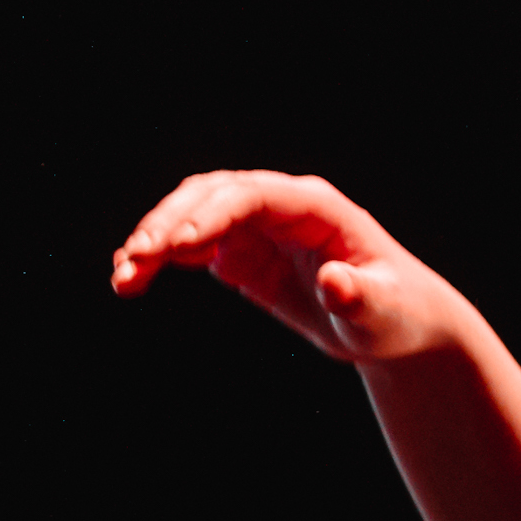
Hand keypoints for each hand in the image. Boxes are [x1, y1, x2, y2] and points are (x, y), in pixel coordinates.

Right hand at [110, 171, 462, 362]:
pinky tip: (134, 278)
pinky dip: (163, 255)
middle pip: (215, 196)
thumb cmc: (396, 314)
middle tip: (132, 265)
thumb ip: (359, 297)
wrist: (394, 323)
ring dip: (157, 238)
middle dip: (170, 224)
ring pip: (196, 214)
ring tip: (123, 279)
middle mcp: (285, 208)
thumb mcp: (383, 313)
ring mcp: (262, 227)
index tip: (172, 247)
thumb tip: (334, 281)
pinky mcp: (246, 253)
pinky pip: (195, 243)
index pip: (254, 196)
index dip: (211, 215)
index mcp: (318, 209)